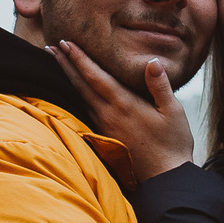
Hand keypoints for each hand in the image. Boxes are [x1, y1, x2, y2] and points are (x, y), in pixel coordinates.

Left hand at [50, 41, 196, 178]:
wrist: (164, 179)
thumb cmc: (173, 144)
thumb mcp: (174, 112)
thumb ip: (160, 85)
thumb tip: (152, 61)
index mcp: (124, 104)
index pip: (95, 76)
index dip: (79, 58)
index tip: (66, 43)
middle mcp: (108, 114)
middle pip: (81, 85)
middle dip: (65, 64)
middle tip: (50, 46)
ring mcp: (103, 126)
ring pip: (80, 97)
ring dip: (67, 78)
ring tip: (56, 63)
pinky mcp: (103, 135)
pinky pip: (85, 110)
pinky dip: (75, 95)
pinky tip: (73, 90)